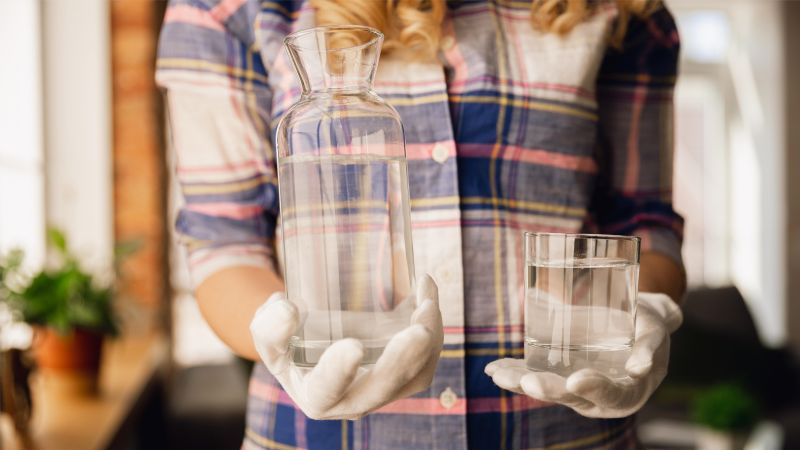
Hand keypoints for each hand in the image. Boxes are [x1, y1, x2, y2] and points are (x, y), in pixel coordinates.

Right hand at [250, 275, 442, 419]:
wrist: (313, 341)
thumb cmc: (288, 341)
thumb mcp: (268, 335)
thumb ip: (269, 326)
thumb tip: (287, 309)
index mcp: (317, 396)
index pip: (328, 390)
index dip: (340, 372)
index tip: (352, 345)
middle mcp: (354, 401)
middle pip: (385, 387)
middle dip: (405, 358)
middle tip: (417, 329)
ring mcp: (384, 391)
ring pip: (416, 375)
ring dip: (428, 341)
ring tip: (427, 301)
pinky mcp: (404, 374)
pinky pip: (427, 359)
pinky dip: (433, 327)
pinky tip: (426, 292)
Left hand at [485, 292, 682, 417]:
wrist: (636, 323)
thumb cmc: (648, 327)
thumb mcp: (654, 332)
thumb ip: (647, 348)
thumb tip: (639, 368)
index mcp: (628, 392)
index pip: (611, 395)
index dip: (594, 389)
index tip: (575, 380)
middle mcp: (598, 397)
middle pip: (572, 396)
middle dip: (547, 389)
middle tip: (527, 382)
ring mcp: (576, 388)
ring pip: (547, 388)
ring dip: (520, 382)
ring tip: (498, 375)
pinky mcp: (559, 376)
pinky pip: (535, 377)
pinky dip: (514, 373)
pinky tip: (493, 370)